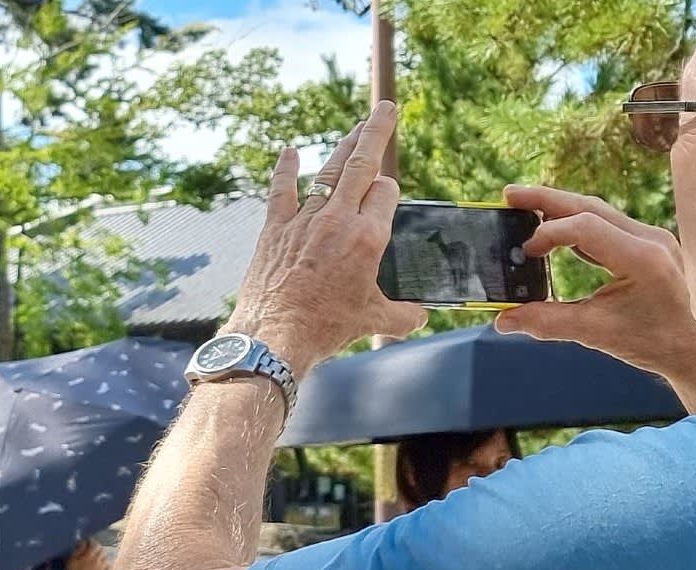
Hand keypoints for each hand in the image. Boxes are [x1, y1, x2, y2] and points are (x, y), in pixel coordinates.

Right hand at [62, 541, 109, 569]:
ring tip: (97, 558)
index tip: (88, 541)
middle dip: (97, 548)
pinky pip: (110, 569)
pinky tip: (105, 567)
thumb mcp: (71, 560)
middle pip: (101, 550)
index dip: (91, 541)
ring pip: (106, 558)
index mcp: (90, 555)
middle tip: (92, 549)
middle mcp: (98, 561)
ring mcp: (102, 569)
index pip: (94, 544)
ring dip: (102, 556)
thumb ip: (79, 550)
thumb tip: (84, 543)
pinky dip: (108, 566)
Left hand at [221, 100, 427, 369]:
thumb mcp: (372, 320)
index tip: (386, 193)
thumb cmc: (326, 328)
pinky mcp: (276, 228)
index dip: (388, 190)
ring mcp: (304, 220)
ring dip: (343, 146)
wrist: (275, 335)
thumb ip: (401, 314)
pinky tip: (289, 151)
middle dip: (376, 131)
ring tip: (356, 126)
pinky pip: (282, 190)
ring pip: (328, 172)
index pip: (386, 193)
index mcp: (368, 238)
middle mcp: (337, 220)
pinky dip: (286, 169)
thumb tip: (421, 316)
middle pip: (362, 164)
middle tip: (385, 108)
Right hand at [492, 186, 695, 415]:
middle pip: (589, 205)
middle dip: (546, 199)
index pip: (585, 227)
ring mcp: (653, 238)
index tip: (524, 253)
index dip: (548, 235)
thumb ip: (548, 322)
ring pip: (599, 211)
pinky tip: (557, 228)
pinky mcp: (650, 244)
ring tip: (525, 205)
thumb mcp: (598, 333)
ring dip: (561, 208)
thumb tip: (503, 320)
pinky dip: (578, 223)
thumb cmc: (658, 343)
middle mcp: (651, 239)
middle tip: (508, 195)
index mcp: (643, 258)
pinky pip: (609, 224)